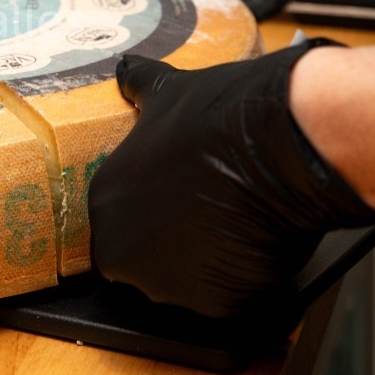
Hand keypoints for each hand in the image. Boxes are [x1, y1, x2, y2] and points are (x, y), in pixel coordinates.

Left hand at [88, 40, 374, 318]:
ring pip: (188, 288)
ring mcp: (164, 283)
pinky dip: (248, 283)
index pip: (124, 227)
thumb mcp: (167, 93)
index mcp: (104, 202)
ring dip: (212, 268)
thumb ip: (139, 86)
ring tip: (241, 227)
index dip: (160, 218)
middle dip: (180, 248)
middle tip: (217, 218)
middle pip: (148, 265)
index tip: (188, 205)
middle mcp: (121, 249)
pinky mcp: (212, 306)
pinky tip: (261, 246)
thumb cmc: (219, 113)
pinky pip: (230, 302)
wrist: (271, 141)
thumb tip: (125, 68)